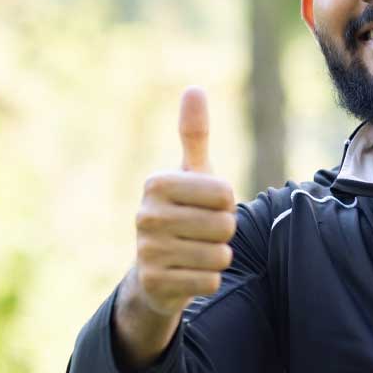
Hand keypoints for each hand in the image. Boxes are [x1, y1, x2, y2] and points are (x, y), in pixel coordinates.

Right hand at [129, 87, 238, 318]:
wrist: (155, 269)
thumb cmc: (183, 212)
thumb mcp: (191, 174)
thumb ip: (194, 134)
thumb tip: (194, 89)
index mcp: (157, 184)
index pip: (225, 194)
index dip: (227, 204)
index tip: (207, 207)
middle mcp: (145, 215)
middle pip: (224, 225)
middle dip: (223, 233)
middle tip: (202, 233)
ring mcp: (147, 251)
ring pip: (219, 255)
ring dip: (218, 257)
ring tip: (196, 252)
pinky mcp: (154, 283)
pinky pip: (209, 281)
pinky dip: (208, 280)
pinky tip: (189, 274)